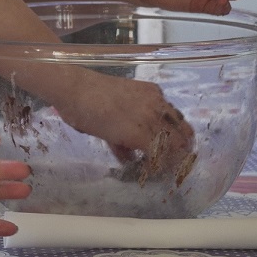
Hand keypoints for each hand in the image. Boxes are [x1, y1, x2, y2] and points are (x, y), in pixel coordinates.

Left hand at [54, 70, 194, 179]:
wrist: (77, 87)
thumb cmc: (85, 117)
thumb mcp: (106, 138)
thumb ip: (124, 148)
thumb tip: (133, 156)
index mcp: (138, 135)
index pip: (164, 155)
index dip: (167, 165)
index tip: (166, 169)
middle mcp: (151, 117)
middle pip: (179, 139)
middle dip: (179, 151)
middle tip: (176, 157)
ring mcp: (153, 100)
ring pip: (178, 120)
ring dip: (178, 132)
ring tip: (175, 140)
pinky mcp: (151, 88)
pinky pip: (166, 104)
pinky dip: (167, 113)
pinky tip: (159, 118)